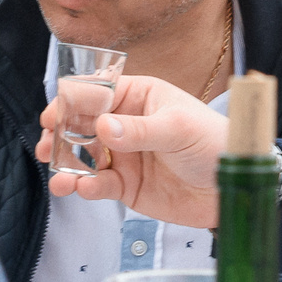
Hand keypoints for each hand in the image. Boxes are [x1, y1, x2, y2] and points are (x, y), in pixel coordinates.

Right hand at [33, 73, 226, 229]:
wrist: (234, 187)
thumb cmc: (214, 143)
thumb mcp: (179, 130)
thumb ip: (139, 130)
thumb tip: (102, 128)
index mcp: (139, 96)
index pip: (97, 92)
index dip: (71, 102)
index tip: (53, 115)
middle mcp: (126, 123)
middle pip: (82, 125)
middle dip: (60, 135)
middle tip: (46, 145)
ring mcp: (124, 155)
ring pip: (84, 157)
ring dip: (67, 165)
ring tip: (58, 176)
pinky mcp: (126, 185)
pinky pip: (98, 184)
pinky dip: (85, 187)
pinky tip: (81, 189)